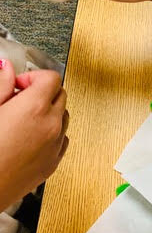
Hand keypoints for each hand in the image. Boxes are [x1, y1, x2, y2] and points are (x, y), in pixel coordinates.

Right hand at [0, 61, 68, 211]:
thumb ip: (1, 85)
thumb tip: (7, 68)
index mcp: (34, 108)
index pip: (51, 78)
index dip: (33, 76)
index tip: (19, 84)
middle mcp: (50, 126)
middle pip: (61, 94)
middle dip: (42, 91)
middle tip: (19, 99)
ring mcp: (54, 146)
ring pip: (64, 116)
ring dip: (49, 111)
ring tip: (23, 119)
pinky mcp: (52, 164)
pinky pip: (62, 138)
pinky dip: (52, 132)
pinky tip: (30, 137)